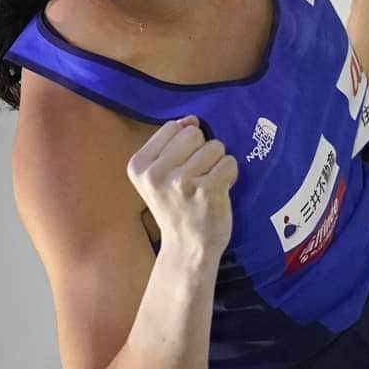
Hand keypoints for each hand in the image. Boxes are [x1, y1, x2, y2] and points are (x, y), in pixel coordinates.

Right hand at [126, 117, 237, 262]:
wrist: (188, 248)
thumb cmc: (177, 207)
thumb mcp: (161, 174)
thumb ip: (172, 143)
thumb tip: (191, 120)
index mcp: (139, 166)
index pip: (173, 128)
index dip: (185, 145)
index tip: (180, 168)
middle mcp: (156, 173)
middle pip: (194, 134)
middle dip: (202, 151)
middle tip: (196, 177)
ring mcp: (182, 182)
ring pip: (215, 146)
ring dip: (217, 164)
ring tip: (207, 185)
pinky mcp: (207, 190)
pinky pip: (229, 162)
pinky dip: (229, 175)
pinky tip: (218, 192)